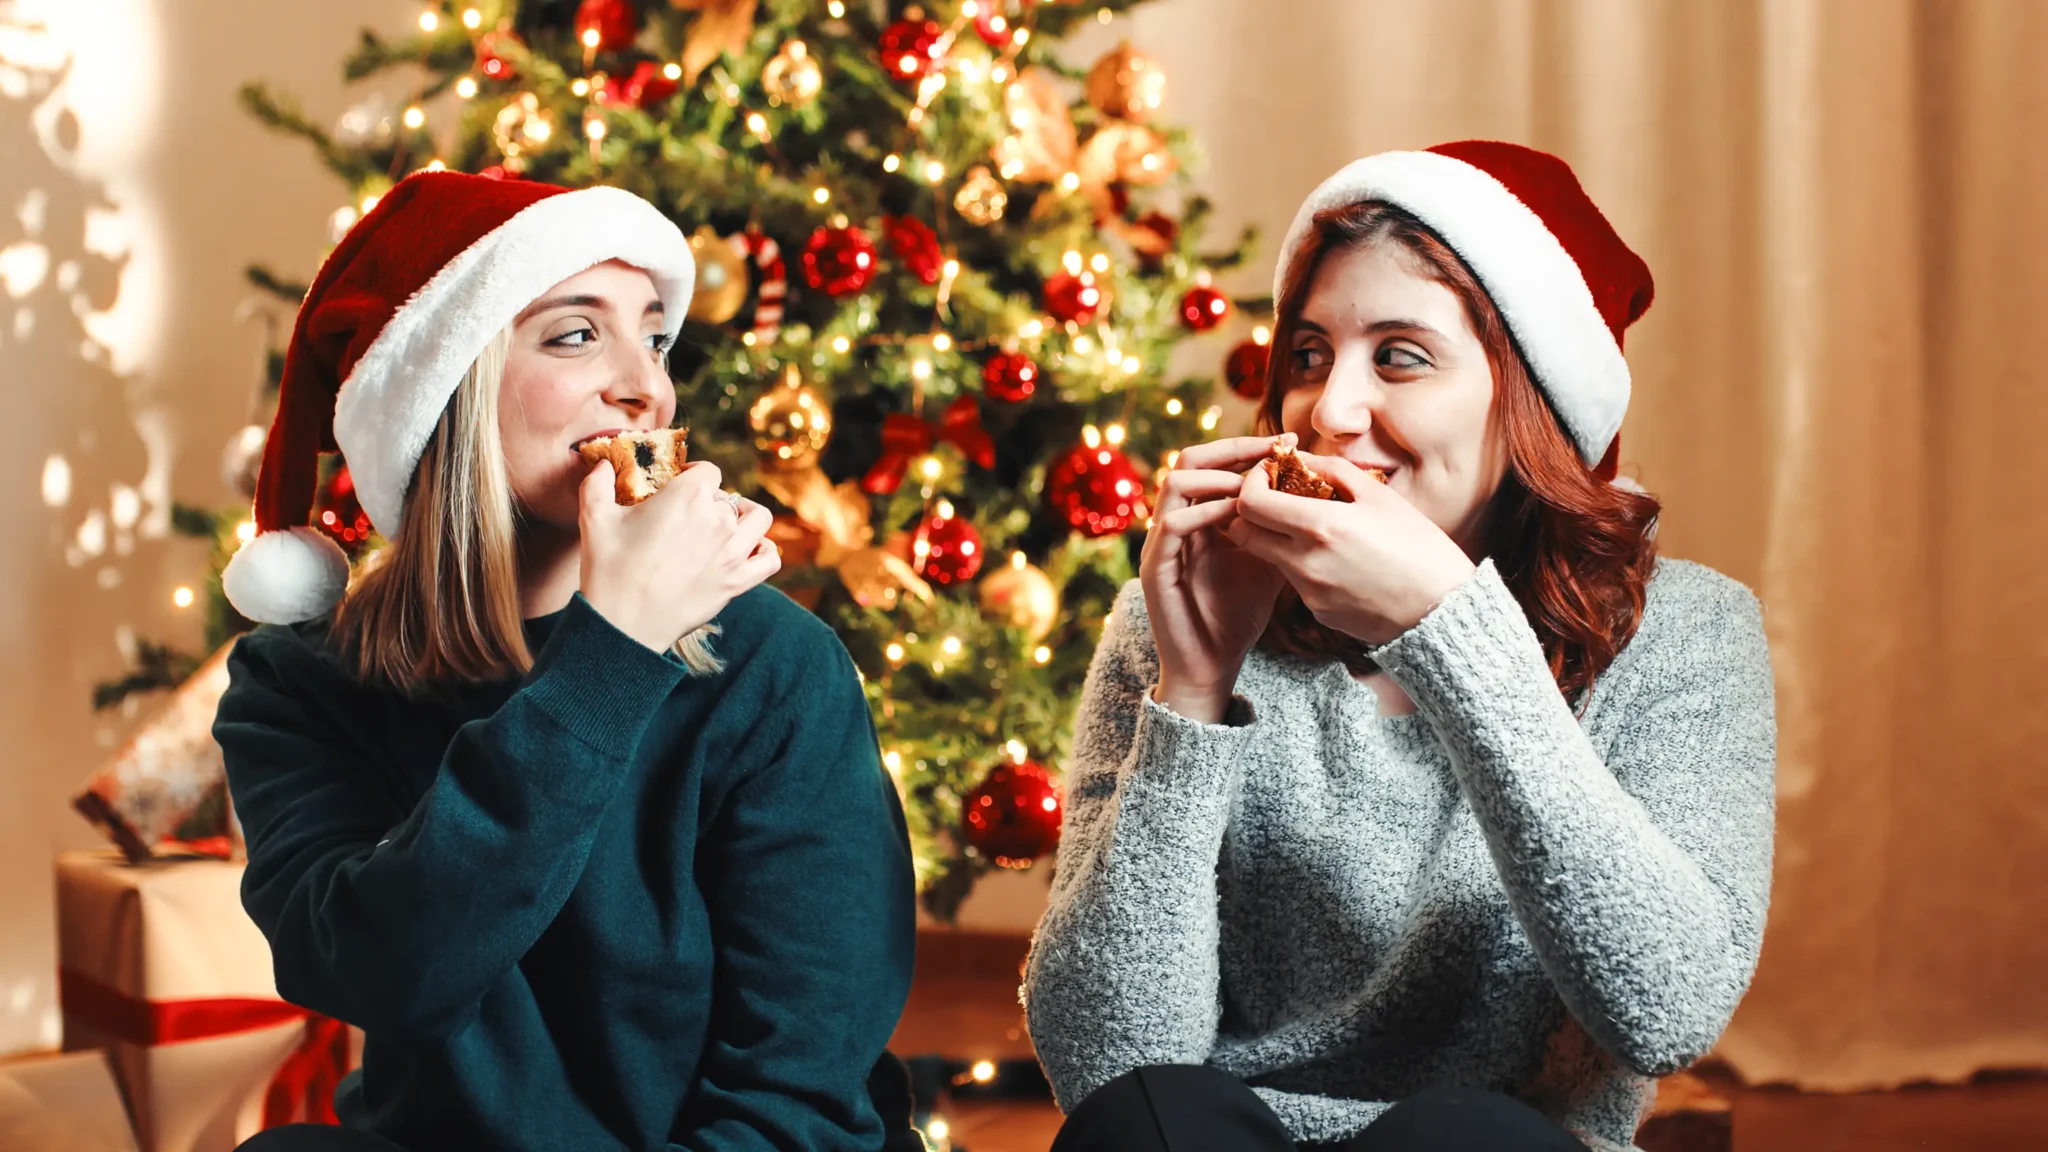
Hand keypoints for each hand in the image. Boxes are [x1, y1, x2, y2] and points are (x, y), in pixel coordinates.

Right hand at [578, 460, 780, 653]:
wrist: (623, 623)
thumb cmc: (609, 569)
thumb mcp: (594, 517)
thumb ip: (598, 482)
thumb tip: (603, 464)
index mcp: (688, 495)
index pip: (707, 470)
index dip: (693, 474)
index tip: (680, 485)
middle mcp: (718, 519)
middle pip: (728, 496)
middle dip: (710, 501)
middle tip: (688, 516)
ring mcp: (733, 552)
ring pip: (759, 519)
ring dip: (746, 516)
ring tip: (728, 523)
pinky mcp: (738, 582)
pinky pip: (770, 559)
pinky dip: (765, 551)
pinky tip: (749, 550)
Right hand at [1140, 436, 1288, 722]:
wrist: (1213, 663)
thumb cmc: (1238, 614)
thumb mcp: (1269, 561)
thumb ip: (1279, 529)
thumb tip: (1318, 496)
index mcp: (1199, 514)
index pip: (1216, 461)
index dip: (1249, 447)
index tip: (1288, 442)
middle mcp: (1175, 520)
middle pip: (1190, 459)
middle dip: (1232, 448)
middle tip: (1272, 448)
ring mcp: (1161, 543)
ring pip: (1175, 482)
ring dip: (1215, 476)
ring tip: (1252, 484)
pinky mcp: (1154, 568)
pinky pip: (1171, 525)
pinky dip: (1202, 512)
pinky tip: (1234, 513)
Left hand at [1224, 451, 1475, 647]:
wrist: (1442, 610)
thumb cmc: (1419, 546)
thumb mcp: (1380, 496)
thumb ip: (1332, 471)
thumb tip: (1298, 459)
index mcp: (1320, 526)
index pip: (1250, 503)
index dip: (1250, 485)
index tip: (1267, 476)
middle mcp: (1305, 562)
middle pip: (1244, 533)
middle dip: (1252, 512)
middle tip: (1278, 499)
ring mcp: (1308, 592)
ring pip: (1269, 557)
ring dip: (1281, 538)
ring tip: (1321, 530)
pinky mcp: (1317, 612)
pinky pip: (1296, 581)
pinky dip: (1307, 565)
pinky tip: (1341, 562)